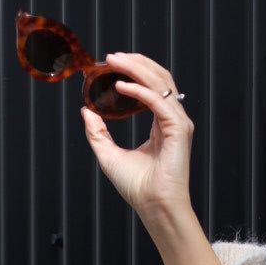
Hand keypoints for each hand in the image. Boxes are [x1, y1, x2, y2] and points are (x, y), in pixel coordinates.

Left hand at [81, 52, 193, 224]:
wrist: (154, 207)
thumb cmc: (138, 188)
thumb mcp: (109, 156)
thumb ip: (98, 133)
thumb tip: (86, 111)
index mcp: (160, 124)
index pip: (150, 87)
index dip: (132, 71)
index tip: (111, 65)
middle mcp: (172, 119)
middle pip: (157, 78)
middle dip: (135, 62)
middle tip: (112, 57)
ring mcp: (178, 122)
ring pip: (160, 82)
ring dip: (137, 68)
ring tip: (116, 62)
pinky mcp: (179, 129)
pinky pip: (158, 101)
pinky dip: (140, 90)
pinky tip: (122, 85)